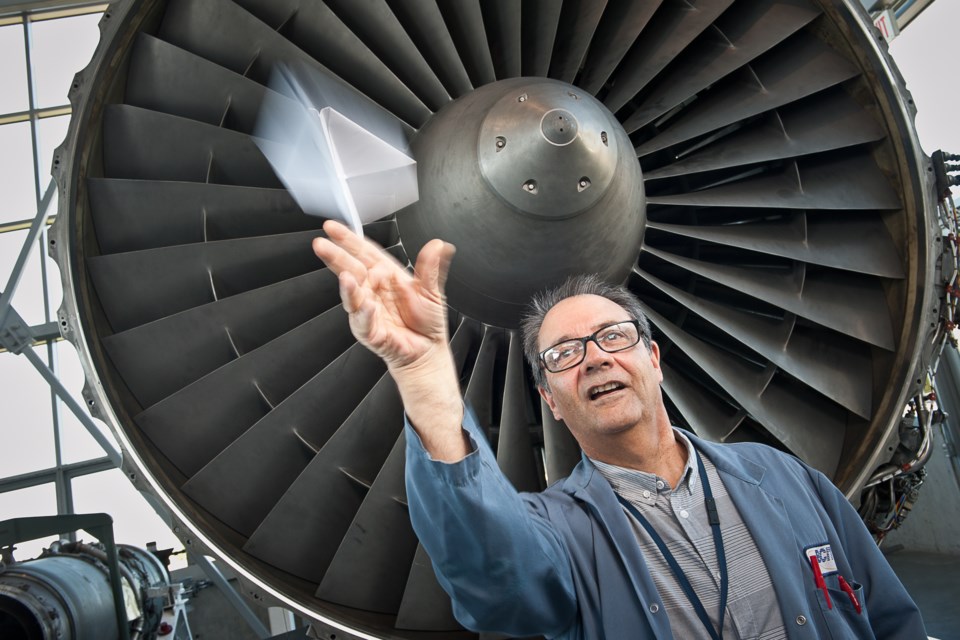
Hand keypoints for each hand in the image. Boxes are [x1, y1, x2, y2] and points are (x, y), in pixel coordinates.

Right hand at [312, 220, 455, 371]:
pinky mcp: (369, 331)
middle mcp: (372, 290)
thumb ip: (431, 267)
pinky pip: (363, 321)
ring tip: (345, 276)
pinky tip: (366, 306)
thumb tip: (439, 245)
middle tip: (321, 245)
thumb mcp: (431, 290)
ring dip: (347, 286)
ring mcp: (366, 310)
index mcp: (385, 275)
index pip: (363, 252)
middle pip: (351, 269)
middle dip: (335, 257)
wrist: (428, 350)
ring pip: (351, 295)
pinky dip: (364, 313)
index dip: (348, 239)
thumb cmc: (425, 321)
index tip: (333, 228)